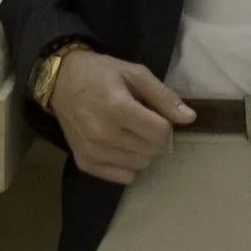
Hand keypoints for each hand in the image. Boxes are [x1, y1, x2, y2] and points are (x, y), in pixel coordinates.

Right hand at [53, 47, 194, 182]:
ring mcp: (93, 152)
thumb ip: (163, 96)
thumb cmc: (101, 74)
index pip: (160, 133)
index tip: (154, 112)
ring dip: (141, 150)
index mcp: (118, 109)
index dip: (164, 122)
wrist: (61, 82)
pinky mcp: (85, 163)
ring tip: (128, 130)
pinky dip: (127, 164)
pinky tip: (119, 145)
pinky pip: (123, 177)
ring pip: (140, 165)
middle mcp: (104, 135)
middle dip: (154, 136)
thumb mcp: (135, 73)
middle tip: (140, 119)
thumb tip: (189, 118)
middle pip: (152, 150)